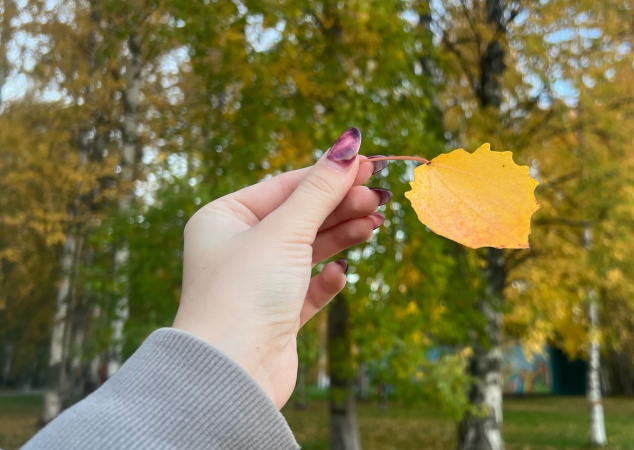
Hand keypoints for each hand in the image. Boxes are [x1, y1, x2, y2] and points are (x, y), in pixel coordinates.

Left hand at [172, 128, 389, 407]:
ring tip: (374, 225)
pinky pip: (307, 288)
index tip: (368, 165)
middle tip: (380, 198)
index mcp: (224, 218)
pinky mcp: (275, 316)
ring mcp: (256, 283)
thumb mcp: (286, 231)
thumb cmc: (245, 292)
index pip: (285, 185)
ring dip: (341, 235)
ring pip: (307, 249)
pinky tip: (339, 275)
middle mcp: (237, 248)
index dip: (328, 174)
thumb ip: (321, 189)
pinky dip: (325, 279)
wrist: (232, 373)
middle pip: (299, 215)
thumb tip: (348, 143)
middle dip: (340, 205)